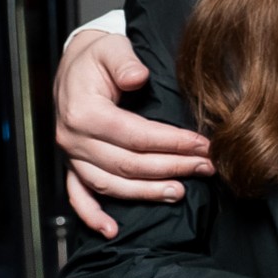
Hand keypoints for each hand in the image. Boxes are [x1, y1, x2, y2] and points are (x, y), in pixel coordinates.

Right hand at [56, 29, 211, 237]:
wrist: (74, 65)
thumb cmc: (98, 56)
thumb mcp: (111, 48)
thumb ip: (125, 61)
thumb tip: (138, 76)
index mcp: (84, 113)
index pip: (136, 136)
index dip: (172, 143)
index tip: (203, 144)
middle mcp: (74, 139)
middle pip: (129, 164)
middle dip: (172, 167)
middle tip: (206, 167)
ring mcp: (72, 156)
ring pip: (111, 184)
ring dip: (147, 192)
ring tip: (181, 191)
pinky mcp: (73, 165)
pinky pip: (79, 196)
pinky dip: (93, 216)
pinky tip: (113, 230)